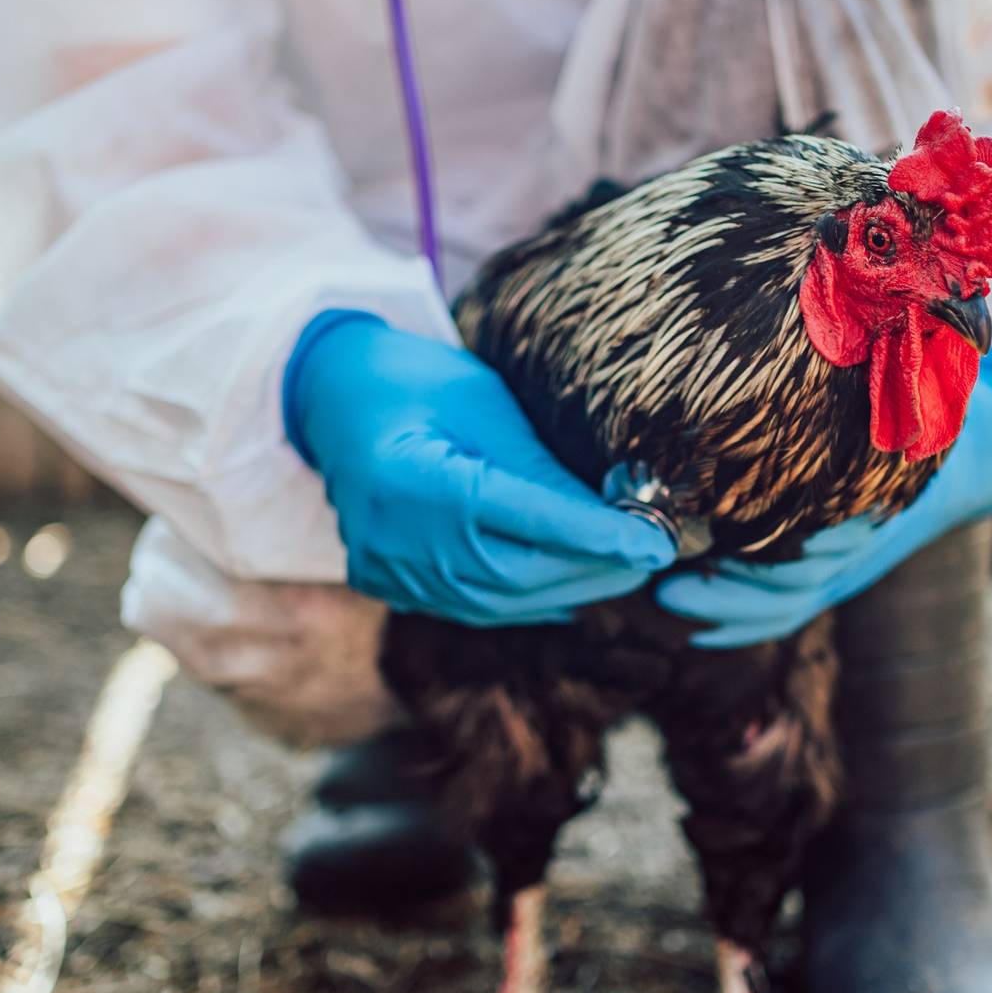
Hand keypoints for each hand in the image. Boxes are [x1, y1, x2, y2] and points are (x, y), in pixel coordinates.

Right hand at [284, 310, 675, 625]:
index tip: (657, 544)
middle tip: (649, 555)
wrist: (334, 398)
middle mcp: (398, 540)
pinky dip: (525, 600)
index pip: (529, 521)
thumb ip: (542, 469)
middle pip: (519, 575)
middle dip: (594, 569)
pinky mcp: (387, 586)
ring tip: (617, 569)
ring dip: (566, 589)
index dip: (600, 536)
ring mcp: (387, 571)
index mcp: (417, 482)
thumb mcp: (486, 406)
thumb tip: (619, 514)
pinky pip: (470, 608)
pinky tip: (565, 587)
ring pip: (499, 603)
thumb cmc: (419, 384)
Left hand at [654, 346, 991, 647]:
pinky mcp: (833, 573)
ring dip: (728, 610)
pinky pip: (789, 613)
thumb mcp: (912, 381)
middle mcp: (862, 541)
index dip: (771, 549)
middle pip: (795, 583)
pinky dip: (745, 624)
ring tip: (670, 597)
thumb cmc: (927, 407)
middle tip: (668, 582)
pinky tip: (700, 626)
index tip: (716, 538)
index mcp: (876, 496)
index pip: (820, 541)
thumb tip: (863, 300)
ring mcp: (848, 564)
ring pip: (788, 604)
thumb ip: (883, 361)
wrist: (976, 458)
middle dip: (732, 588)